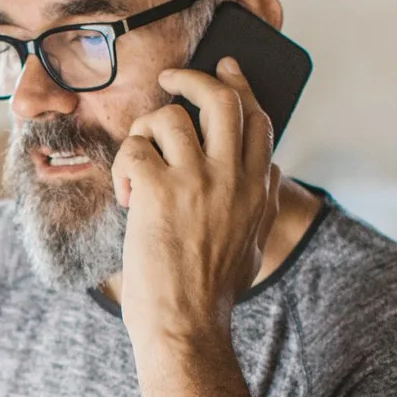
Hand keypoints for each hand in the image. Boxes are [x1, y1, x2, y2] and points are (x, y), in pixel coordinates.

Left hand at [110, 56, 279, 352]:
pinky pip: (135, 148)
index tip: (226, 69)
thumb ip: (262, 201)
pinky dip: (124, 166)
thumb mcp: (254, 244)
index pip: (257, 118)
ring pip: (169, 117)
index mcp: (255, 187)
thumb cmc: (212, 293)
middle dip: (193, 79)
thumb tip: (272, 168)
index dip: (240, 86)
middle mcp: (231, 176)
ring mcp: (196, 180)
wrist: (185, 327)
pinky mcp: (157, 190)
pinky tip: (126, 197)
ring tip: (137, 166)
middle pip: (221, 98)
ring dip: (144, 134)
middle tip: (170, 80)